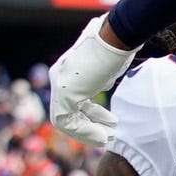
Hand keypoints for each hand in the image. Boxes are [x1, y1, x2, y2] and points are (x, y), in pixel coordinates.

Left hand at [46, 15, 134, 149]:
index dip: (90, 116)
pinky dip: (84, 132)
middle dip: (89, 125)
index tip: (109, 122)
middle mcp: (58, 77)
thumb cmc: (117, 47)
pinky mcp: (64, 92)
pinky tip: (101, 136)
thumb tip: (104, 87)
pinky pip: (66, 121)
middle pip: (67, 111)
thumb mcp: (106, 68)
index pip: (73, 101)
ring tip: (106, 138)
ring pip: (64, 120)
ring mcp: (59, 84)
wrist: (116, 37)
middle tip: (108, 134)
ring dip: (86, 133)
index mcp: (68, 71)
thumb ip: (99, 80)